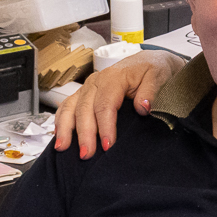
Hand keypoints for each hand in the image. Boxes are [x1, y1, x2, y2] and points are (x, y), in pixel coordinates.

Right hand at [53, 51, 183, 158]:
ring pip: (70, 107)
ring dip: (65, 128)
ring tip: (63, 148)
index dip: (104, 126)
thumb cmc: (152, 69)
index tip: (107, 145)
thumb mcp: (158, 75)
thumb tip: (143, 107)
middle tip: (87, 154)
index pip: (105, 104)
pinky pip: (67, 107)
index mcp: (114, 77)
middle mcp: (96, 81)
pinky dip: (60, 121)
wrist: (148, 62)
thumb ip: (150, 91)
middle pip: (85, 109)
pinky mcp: (84, 94)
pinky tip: (59, 136)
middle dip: (84, 133)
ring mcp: (88, 88)